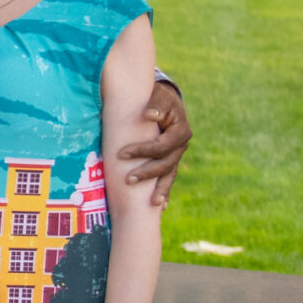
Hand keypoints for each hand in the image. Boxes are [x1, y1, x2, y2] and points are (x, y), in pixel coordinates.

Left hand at [119, 80, 190, 206]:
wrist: (165, 100)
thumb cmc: (158, 97)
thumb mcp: (158, 96)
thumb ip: (155, 104)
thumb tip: (149, 115)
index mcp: (181, 131)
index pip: (161, 146)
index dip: (142, 151)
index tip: (122, 154)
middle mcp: (181, 146)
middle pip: (166, 164)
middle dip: (147, 173)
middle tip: (128, 180)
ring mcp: (177, 155)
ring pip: (169, 175)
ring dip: (161, 189)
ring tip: (153, 204)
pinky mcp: (170, 161)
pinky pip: (167, 178)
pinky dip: (164, 191)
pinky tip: (160, 206)